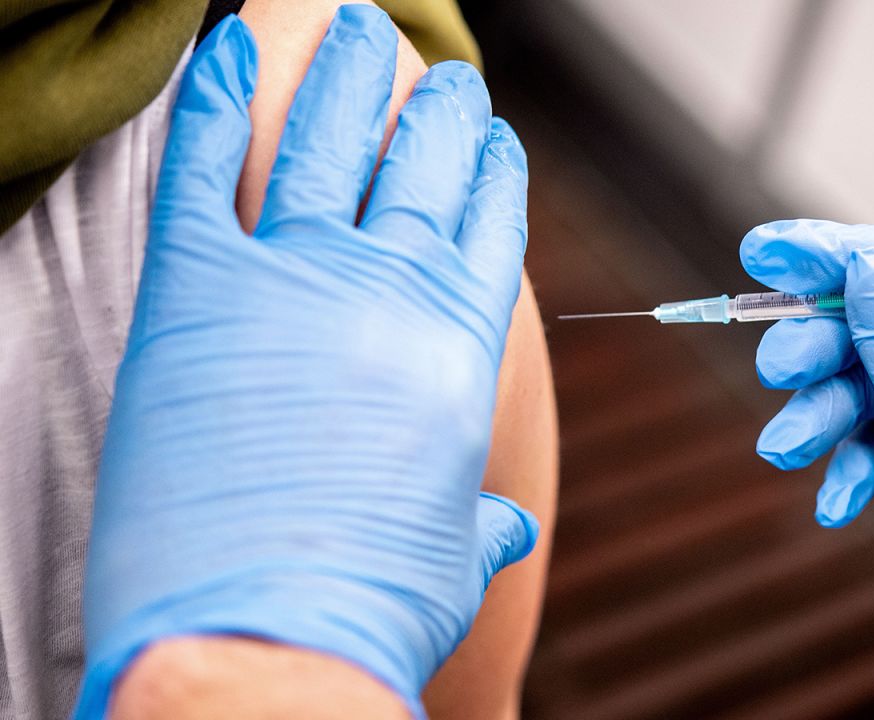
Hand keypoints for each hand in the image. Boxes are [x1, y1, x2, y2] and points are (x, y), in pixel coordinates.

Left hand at [75, 9, 535, 717]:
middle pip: (422, 164)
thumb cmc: (374, 604)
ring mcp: (292, 277)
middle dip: (438, 111)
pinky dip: (211, 98)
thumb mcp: (457, 554)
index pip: (489, 220)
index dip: (494, 169)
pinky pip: (204, 167)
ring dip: (343, 76)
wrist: (269, 636)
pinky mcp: (196, 292)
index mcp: (459, 343)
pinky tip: (224, 46)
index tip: (494, 135)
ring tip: (355, 29)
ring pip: (326, 141)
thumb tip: (506, 520)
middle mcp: (388, 287)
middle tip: (443, 74)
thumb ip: (484, 517)